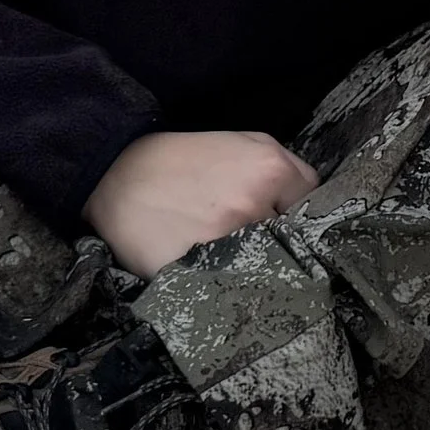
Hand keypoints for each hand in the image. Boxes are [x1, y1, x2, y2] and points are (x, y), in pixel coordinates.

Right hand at [83, 130, 318, 279]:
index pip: (311, 205)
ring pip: (264, 266)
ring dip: (253, 263)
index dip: (294, 211)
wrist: (117, 175)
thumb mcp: (244, 143)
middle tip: (251, 234)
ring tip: (226, 250)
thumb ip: (288, 170)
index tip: (277, 215)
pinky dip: (223, 281)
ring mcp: (225, 242)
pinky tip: (207, 265)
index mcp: (270, 171)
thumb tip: (312, 204)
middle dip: (278, 239)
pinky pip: (228, 286)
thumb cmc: (185, 159)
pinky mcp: (196, 272)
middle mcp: (253, 207)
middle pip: (291, 240)